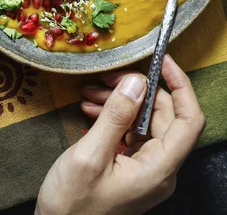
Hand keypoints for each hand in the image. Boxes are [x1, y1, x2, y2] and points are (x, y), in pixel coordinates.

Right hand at [36, 55, 204, 214]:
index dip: (180, 86)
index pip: (189, 120)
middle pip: (164, 116)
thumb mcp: (90, 155)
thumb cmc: (72, 205)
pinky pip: (131, 132)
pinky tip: (90, 109)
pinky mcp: (131, 168)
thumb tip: (136, 82)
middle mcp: (160, 169)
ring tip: (89, 93)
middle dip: (136, 90)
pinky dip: (113, 116)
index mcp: (159, 169)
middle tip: (106, 77)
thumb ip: (116, 116)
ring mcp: (146, 169)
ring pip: (145, 121)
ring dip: (120, 102)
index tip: (162, 61)